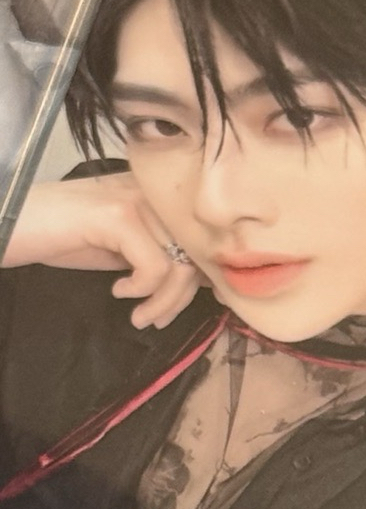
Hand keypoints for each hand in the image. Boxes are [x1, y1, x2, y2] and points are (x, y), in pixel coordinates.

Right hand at [3, 174, 201, 329]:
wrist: (11, 221)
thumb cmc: (61, 235)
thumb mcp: (120, 245)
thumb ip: (156, 252)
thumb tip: (199, 282)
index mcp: (155, 194)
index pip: (202, 236)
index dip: (204, 277)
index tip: (177, 306)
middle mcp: (150, 190)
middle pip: (196, 252)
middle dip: (182, 296)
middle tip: (155, 319)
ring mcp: (134, 199)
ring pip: (179, 262)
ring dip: (162, 302)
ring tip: (139, 316)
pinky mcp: (116, 215)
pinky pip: (154, 266)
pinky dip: (141, 289)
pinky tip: (119, 291)